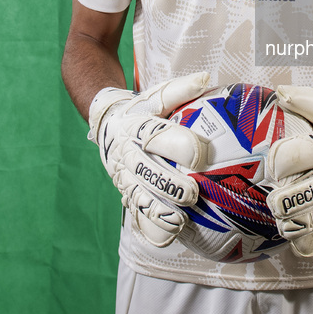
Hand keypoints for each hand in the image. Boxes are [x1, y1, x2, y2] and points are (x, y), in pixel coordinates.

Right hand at [88, 72, 210, 246]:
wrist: (107, 125)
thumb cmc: (141, 110)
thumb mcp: (155, 97)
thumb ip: (179, 90)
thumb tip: (205, 78)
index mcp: (135, 127)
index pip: (155, 135)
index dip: (178, 144)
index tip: (200, 155)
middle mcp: (127, 153)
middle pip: (146, 171)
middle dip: (170, 184)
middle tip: (193, 193)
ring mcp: (124, 176)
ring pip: (139, 197)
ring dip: (160, 211)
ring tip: (181, 220)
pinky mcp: (125, 194)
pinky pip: (136, 214)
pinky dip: (151, 226)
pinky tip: (169, 235)